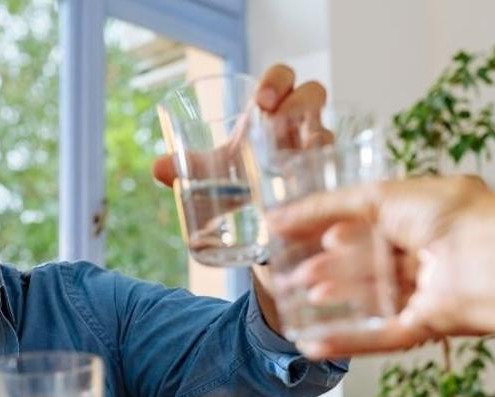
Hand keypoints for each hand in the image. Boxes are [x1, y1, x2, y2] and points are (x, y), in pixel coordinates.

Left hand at [151, 64, 330, 187]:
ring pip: (328, 130)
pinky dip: (325, 177)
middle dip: (298, 99)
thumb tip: (159, 167)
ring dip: (317, 134)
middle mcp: (300, 126)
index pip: (283, 79)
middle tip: (274, 117)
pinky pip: (336, 172)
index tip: (261, 102)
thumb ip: (190, 168)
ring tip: (301, 151)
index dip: (277, 80)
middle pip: (313, 93)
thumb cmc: (243, 183)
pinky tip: (312, 186)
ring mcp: (318, 152)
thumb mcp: (216, 174)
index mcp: (273, 112)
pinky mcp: (326, 182)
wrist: (261, 220)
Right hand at [267, 175, 494, 356]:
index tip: (293, 238)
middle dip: (327, 269)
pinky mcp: (425, 327)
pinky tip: (312, 344)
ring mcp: (426, 294)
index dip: (329, 233)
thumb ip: (327, 207)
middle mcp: (427, 257)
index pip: (367, 229)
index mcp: (422, 219)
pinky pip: (379, 338)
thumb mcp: (379, 196)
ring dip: (333, 300)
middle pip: (366, 267)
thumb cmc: (450, 215)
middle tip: (290, 273)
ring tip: (296, 297)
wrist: (493, 256)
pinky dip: (345, 342)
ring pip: (370, 300)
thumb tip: (278, 218)